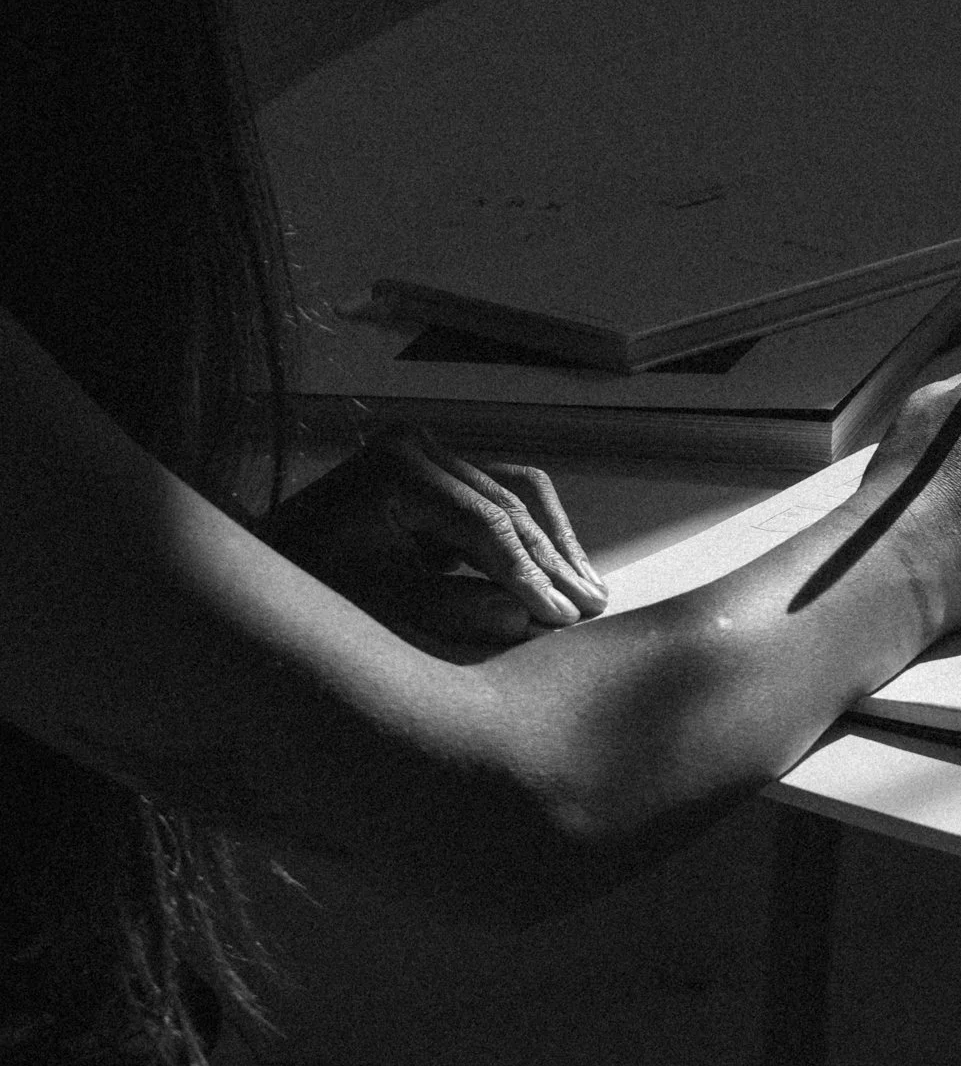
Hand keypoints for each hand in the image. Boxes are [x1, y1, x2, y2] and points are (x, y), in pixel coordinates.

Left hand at [264, 429, 609, 659]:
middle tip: (591, 606)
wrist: (263, 564)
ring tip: (589, 591)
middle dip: (552, 558)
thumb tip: (525, 619)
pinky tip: (558, 571)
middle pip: (510, 500)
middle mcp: (420, 447)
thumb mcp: (374, 606)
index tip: (562, 618)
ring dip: (553, 543)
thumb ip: (449, 611)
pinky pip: (499, 497)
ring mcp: (431, 454)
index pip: (485, 522)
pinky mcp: (439, 473)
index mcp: (398, 470)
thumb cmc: (307, 590)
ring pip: (516, 490)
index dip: (528, 574)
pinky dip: (530, 536)